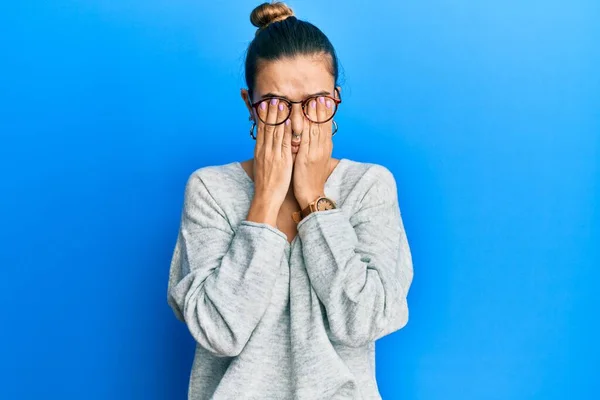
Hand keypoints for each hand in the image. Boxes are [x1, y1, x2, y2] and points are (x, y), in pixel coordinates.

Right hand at [247, 98, 293, 225]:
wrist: (266, 197)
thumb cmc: (266, 183)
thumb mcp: (263, 164)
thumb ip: (266, 153)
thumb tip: (267, 145)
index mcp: (260, 150)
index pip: (261, 129)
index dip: (263, 116)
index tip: (265, 103)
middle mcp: (265, 150)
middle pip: (267, 127)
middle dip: (270, 111)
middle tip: (273, 97)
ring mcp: (272, 154)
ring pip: (275, 131)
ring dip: (278, 116)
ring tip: (281, 102)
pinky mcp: (281, 160)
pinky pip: (284, 142)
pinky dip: (286, 130)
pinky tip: (289, 120)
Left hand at [293, 96, 333, 208]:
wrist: (310, 193)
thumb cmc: (310, 176)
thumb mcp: (315, 157)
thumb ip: (314, 144)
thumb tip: (311, 132)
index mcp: (325, 147)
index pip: (327, 125)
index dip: (326, 111)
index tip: (326, 98)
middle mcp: (322, 147)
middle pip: (322, 124)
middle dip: (321, 108)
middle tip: (321, 94)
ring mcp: (315, 152)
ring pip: (315, 129)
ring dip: (313, 114)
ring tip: (312, 99)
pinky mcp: (306, 157)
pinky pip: (304, 139)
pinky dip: (302, 126)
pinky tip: (298, 117)